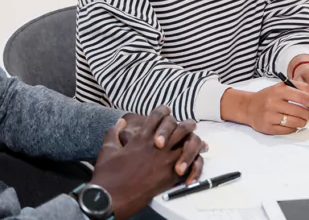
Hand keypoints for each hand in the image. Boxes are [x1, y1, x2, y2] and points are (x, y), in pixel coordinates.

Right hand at [90, 106, 205, 219]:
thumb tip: (119, 123)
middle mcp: (157, 146)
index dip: (163, 111)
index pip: (158, 116)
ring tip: (200, 144)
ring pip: (189, 143)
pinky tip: (196, 163)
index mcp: (142, 137)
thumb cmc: (108, 175)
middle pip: (179, 127)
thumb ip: (113, 133)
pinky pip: (191, 165)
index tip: (168, 111)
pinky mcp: (171, 176)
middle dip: (186, 125)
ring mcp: (166, 160)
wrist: (112, 197)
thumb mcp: (107, 149)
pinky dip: (196, 164)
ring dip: (195, 142)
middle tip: (190, 126)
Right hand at [241, 83, 308, 134]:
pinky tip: (294, 125)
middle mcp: (273, 103)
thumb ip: (298, 87)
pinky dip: (293, 129)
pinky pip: (286, 130)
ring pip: (294, 122)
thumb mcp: (281, 86)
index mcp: (278, 91)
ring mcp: (269, 116)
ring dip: (303, 123)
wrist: (248, 106)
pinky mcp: (267, 127)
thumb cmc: (268, 96)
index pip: (301, 97)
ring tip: (304, 121)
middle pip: (299, 111)